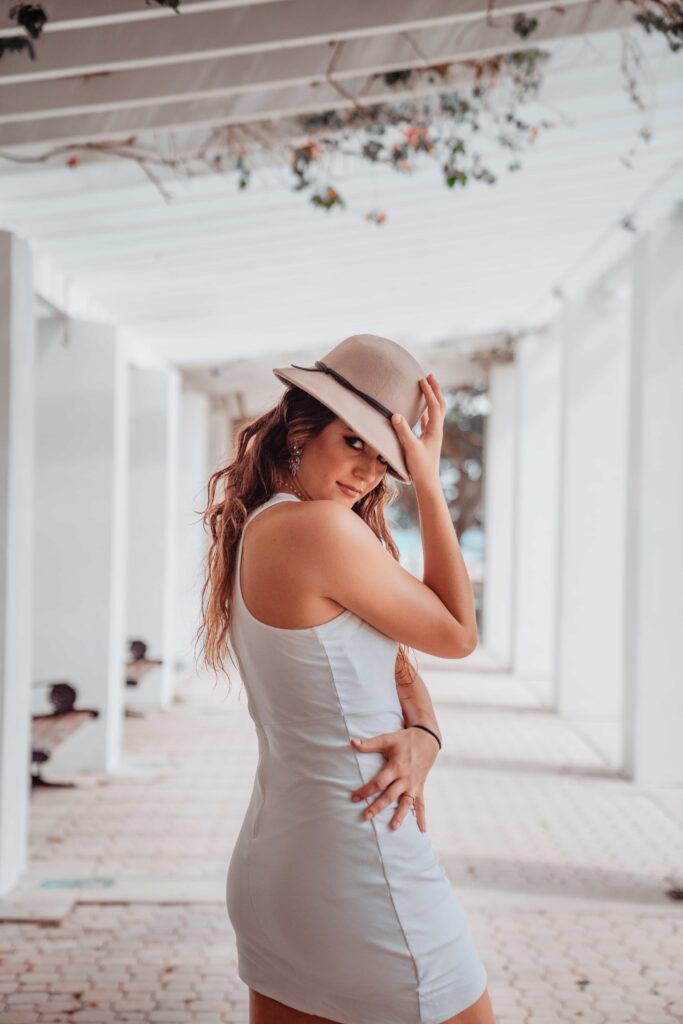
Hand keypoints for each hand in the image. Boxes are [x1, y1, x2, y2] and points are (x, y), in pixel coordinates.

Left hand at [348, 726, 439, 831]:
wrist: (427, 740)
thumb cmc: (404, 740)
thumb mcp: (387, 739)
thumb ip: (370, 743)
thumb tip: (352, 742)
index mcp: (396, 767)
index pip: (379, 782)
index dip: (366, 790)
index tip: (354, 798)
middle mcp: (406, 778)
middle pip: (390, 795)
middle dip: (378, 807)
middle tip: (366, 817)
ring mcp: (414, 785)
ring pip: (406, 803)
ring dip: (400, 816)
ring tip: (393, 827)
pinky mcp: (420, 788)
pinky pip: (421, 804)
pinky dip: (421, 817)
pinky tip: (421, 831)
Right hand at [391, 373, 445, 489]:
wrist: (427, 483)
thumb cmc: (420, 468)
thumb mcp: (410, 449)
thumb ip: (403, 432)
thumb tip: (395, 415)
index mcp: (435, 430)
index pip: (434, 406)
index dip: (429, 392)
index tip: (422, 379)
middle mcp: (436, 431)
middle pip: (440, 405)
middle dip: (435, 390)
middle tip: (429, 376)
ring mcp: (433, 435)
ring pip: (435, 412)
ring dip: (432, 398)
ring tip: (426, 387)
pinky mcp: (427, 440)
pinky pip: (428, 421)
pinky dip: (425, 411)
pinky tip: (420, 410)